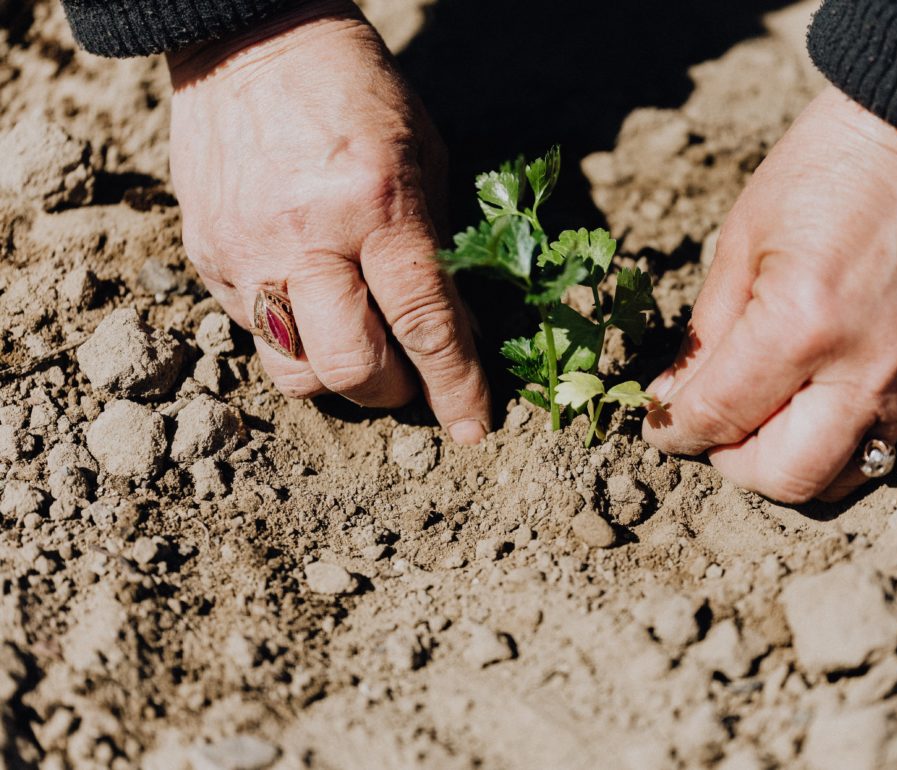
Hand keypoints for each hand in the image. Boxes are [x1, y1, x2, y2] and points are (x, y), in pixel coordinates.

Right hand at [166, 0, 489, 442]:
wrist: (249, 41)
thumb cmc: (358, 94)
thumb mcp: (423, 160)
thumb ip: (436, 252)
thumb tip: (454, 336)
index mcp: (375, 204)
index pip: (423, 323)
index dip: (454, 386)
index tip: (473, 429)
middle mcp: (304, 237)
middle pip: (350, 369)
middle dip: (393, 393)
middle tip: (410, 378)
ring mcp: (245, 252)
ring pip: (293, 371)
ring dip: (338, 379)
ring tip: (360, 347)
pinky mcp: (205, 257)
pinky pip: (254, 333)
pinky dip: (295, 337)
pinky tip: (313, 302)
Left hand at [643, 87, 896, 501]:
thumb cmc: (820, 175)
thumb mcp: (739, 245)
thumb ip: (704, 339)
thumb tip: (672, 405)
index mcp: (800, 325)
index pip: (721, 418)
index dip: (676, 432)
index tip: (662, 426)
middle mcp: (865, 367)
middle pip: (787, 477)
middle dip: (734, 465)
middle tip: (715, 431)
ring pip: (841, 477)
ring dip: (789, 463)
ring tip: (763, 419)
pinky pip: (881, 442)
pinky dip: (835, 438)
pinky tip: (812, 397)